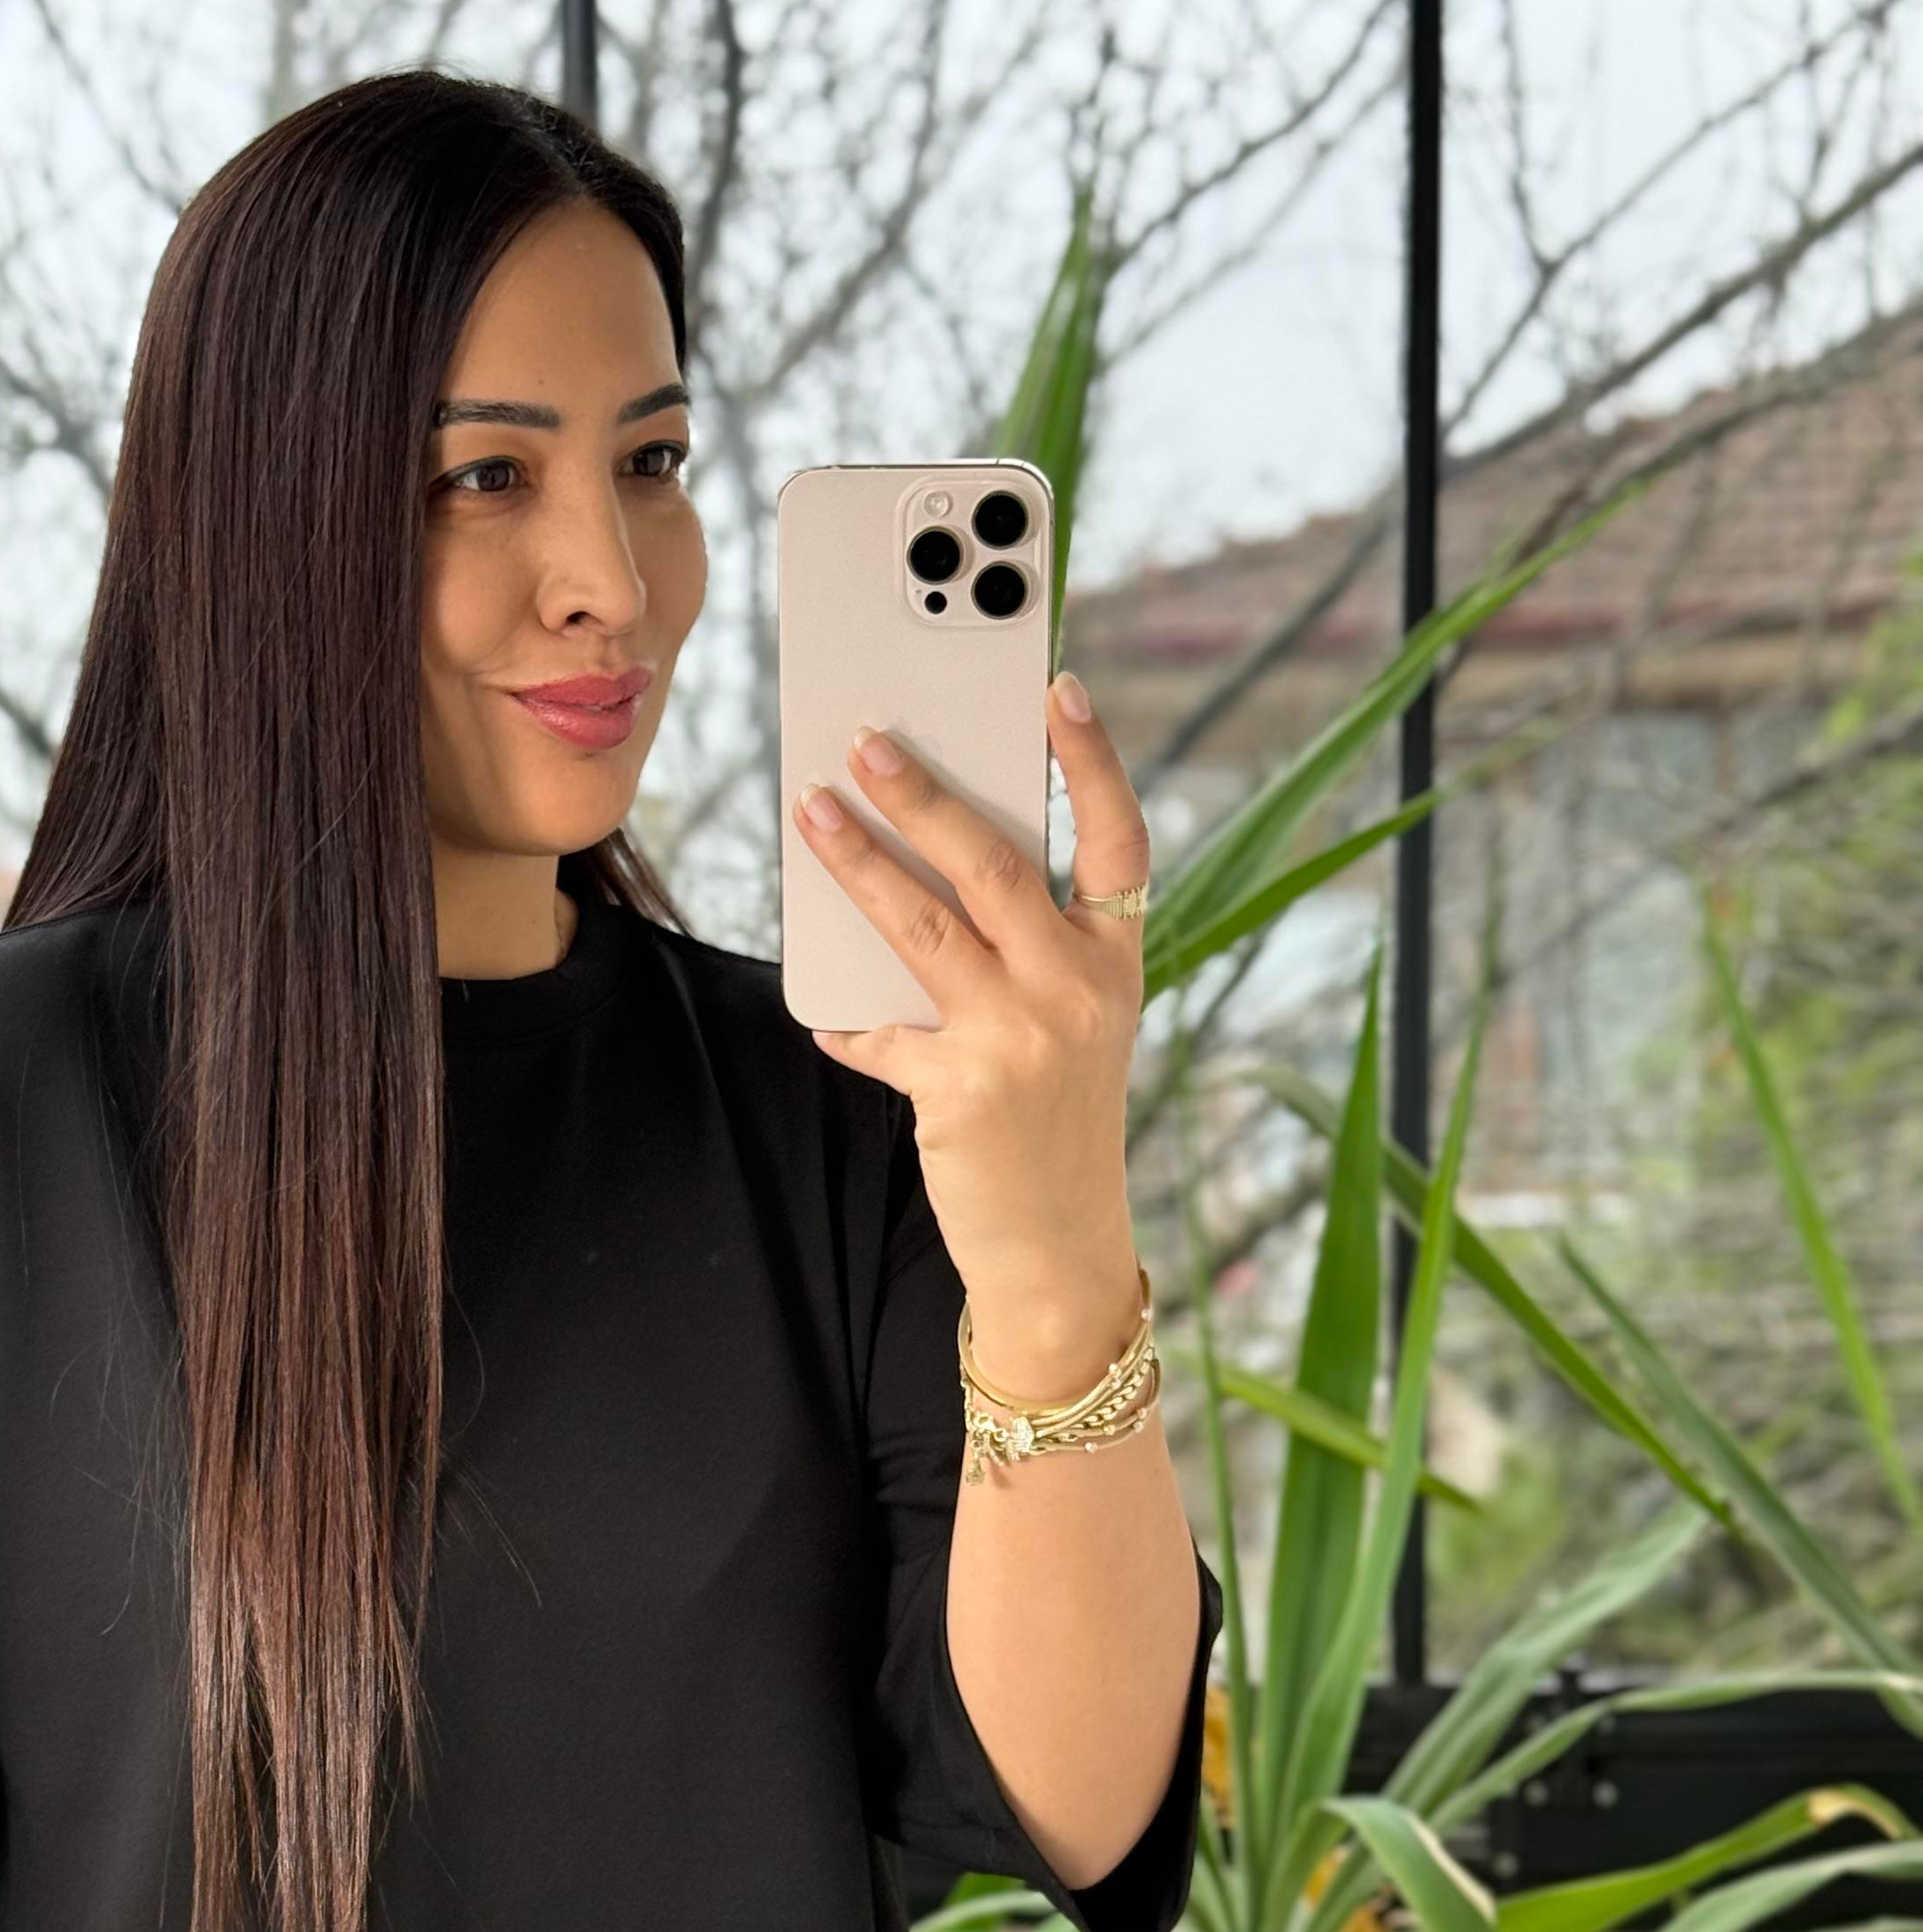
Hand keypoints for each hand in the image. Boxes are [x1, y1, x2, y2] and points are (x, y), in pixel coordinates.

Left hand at [791, 670, 1150, 1392]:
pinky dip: (844, 1018)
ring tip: (813, 813)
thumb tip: (922, 865)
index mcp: (1117, 957)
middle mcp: (1080, 988)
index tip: (1056, 686)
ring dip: (859, 865)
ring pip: (924, 927)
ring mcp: (1023, 1039)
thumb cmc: (1055, 1118)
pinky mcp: (962, 1091)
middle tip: (867, 740)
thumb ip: (1024, 948)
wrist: (1060, 1245)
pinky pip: (880, 1032)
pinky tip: (820, 1007)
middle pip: (994, 864)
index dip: (1091, 760)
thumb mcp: (1072, 1022)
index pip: (1118, 837)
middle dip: (923, 794)